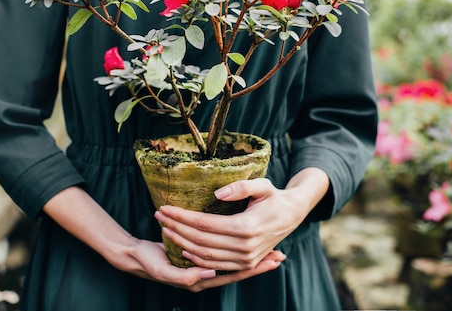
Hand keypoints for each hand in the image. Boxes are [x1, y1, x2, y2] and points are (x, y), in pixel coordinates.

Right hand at [123, 237, 284, 291]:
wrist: (135, 257)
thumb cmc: (148, 262)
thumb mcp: (164, 270)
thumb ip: (186, 276)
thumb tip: (211, 273)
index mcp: (200, 282)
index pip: (233, 275)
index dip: (253, 269)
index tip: (273, 260)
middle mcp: (205, 279)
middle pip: (238, 272)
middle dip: (259, 265)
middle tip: (281, 256)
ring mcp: (203, 271)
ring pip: (233, 265)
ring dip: (254, 260)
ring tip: (273, 252)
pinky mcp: (200, 260)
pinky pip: (224, 258)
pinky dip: (239, 255)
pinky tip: (249, 247)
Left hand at [154, 168, 328, 272]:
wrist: (292, 215)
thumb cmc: (274, 197)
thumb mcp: (262, 185)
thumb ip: (241, 187)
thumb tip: (217, 194)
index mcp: (246, 227)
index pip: (204, 224)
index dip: (182, 216)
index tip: (165, 207)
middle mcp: (244, 247)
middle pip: (200, 240)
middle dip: (176, 228)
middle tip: (159, 216)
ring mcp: (245, 258)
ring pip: (205, 256)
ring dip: (182, 243)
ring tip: (165, 229)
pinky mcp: (246, 263)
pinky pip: (216, 265)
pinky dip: (196, 258)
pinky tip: (183, 248)